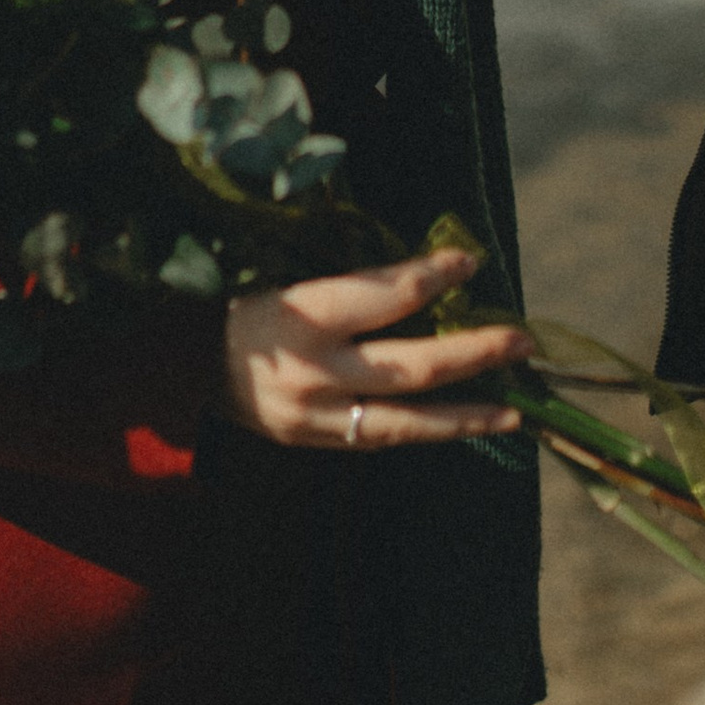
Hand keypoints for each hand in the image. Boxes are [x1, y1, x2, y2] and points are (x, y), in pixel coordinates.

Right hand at [221, 249, 529, 448]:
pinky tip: (462, 424)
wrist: (182, 370)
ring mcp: (317, 416)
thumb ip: (353, 287)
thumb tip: (427, 278)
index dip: (435, 275)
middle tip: (522, 339)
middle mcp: (317, 370)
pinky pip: (382, 439)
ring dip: (467, 414)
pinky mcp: (315, 444)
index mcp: (305, 314)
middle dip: (475, 352)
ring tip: (516, 410)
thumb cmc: (243, 309)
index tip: (472, 261)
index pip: (388, 293)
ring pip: (408, 422)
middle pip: (414, 365)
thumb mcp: (290, 281)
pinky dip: (426, 432)